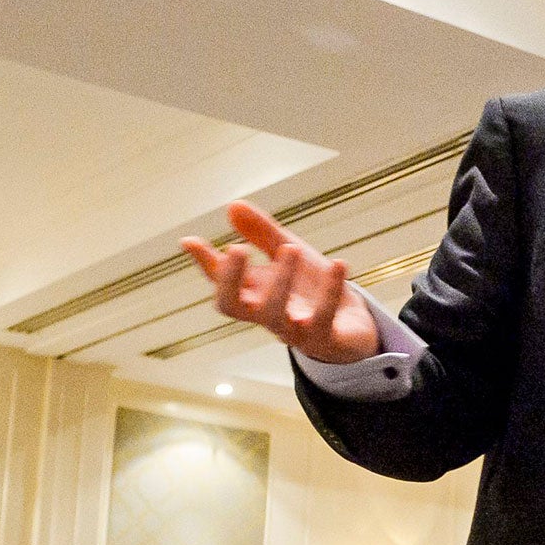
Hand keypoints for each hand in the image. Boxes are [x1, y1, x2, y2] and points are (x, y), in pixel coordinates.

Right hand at [181, 202, 378, 363]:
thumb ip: (262, 234)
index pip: (221, 282)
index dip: (204, 263)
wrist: (354, 326)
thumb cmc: (313, 290)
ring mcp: (293, 330)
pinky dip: (331, 291)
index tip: (190, 241)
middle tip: (236, 248)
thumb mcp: (288, 254)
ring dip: (281, 280)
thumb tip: (232, 205)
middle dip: (230, 279)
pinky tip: (339, 264)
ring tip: (292, 248)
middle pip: (233, 306)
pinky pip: (323, 319)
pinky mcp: (325, 339)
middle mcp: (267, 314)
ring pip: (274, 314)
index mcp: (254, 294)